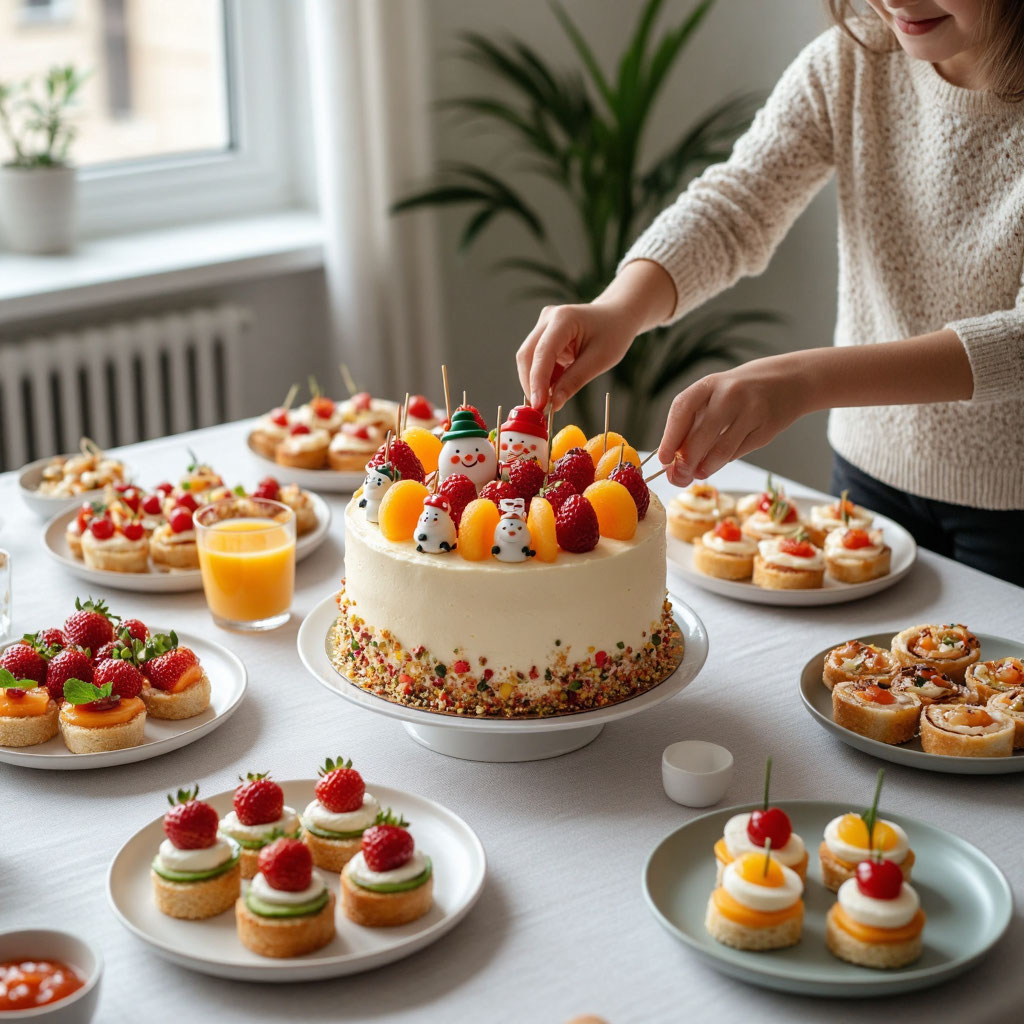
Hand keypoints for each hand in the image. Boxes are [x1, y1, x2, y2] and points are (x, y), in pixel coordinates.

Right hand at [516, 302, 637, 410]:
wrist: (616, 316)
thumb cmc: (613, 333)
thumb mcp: (599, 360)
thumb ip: (574, 381)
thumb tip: (553, 403)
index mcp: (563, 319)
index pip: (542, 353)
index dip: (537, 381)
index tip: (539, 406)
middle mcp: (548, 319)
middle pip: (527, 356)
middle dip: (532, 385)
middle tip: (542, 410)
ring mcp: (543, 326)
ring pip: (528, 360)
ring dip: (536, 383)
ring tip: (553, 398)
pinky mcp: (543, 336)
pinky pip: (536, 361)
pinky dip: (543, 378)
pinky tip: (556, 385)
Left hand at [657, 355, 809, 486]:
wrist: (787, 381)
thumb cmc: (737, 393)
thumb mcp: (713, 396)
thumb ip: (692, 423)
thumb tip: (670, 461)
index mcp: (710, 384)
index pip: (682, 410)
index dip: (669, 437)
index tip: (663, 459)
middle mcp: (730, 395)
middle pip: (701, 436)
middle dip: (686, 462)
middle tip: (678, 477)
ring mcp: (751, 411)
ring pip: (721, 450)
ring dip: (705, 468)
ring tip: (697, 474)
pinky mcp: (766, 429)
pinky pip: (738, 452)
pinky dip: (723, 462)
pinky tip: (716, 464)